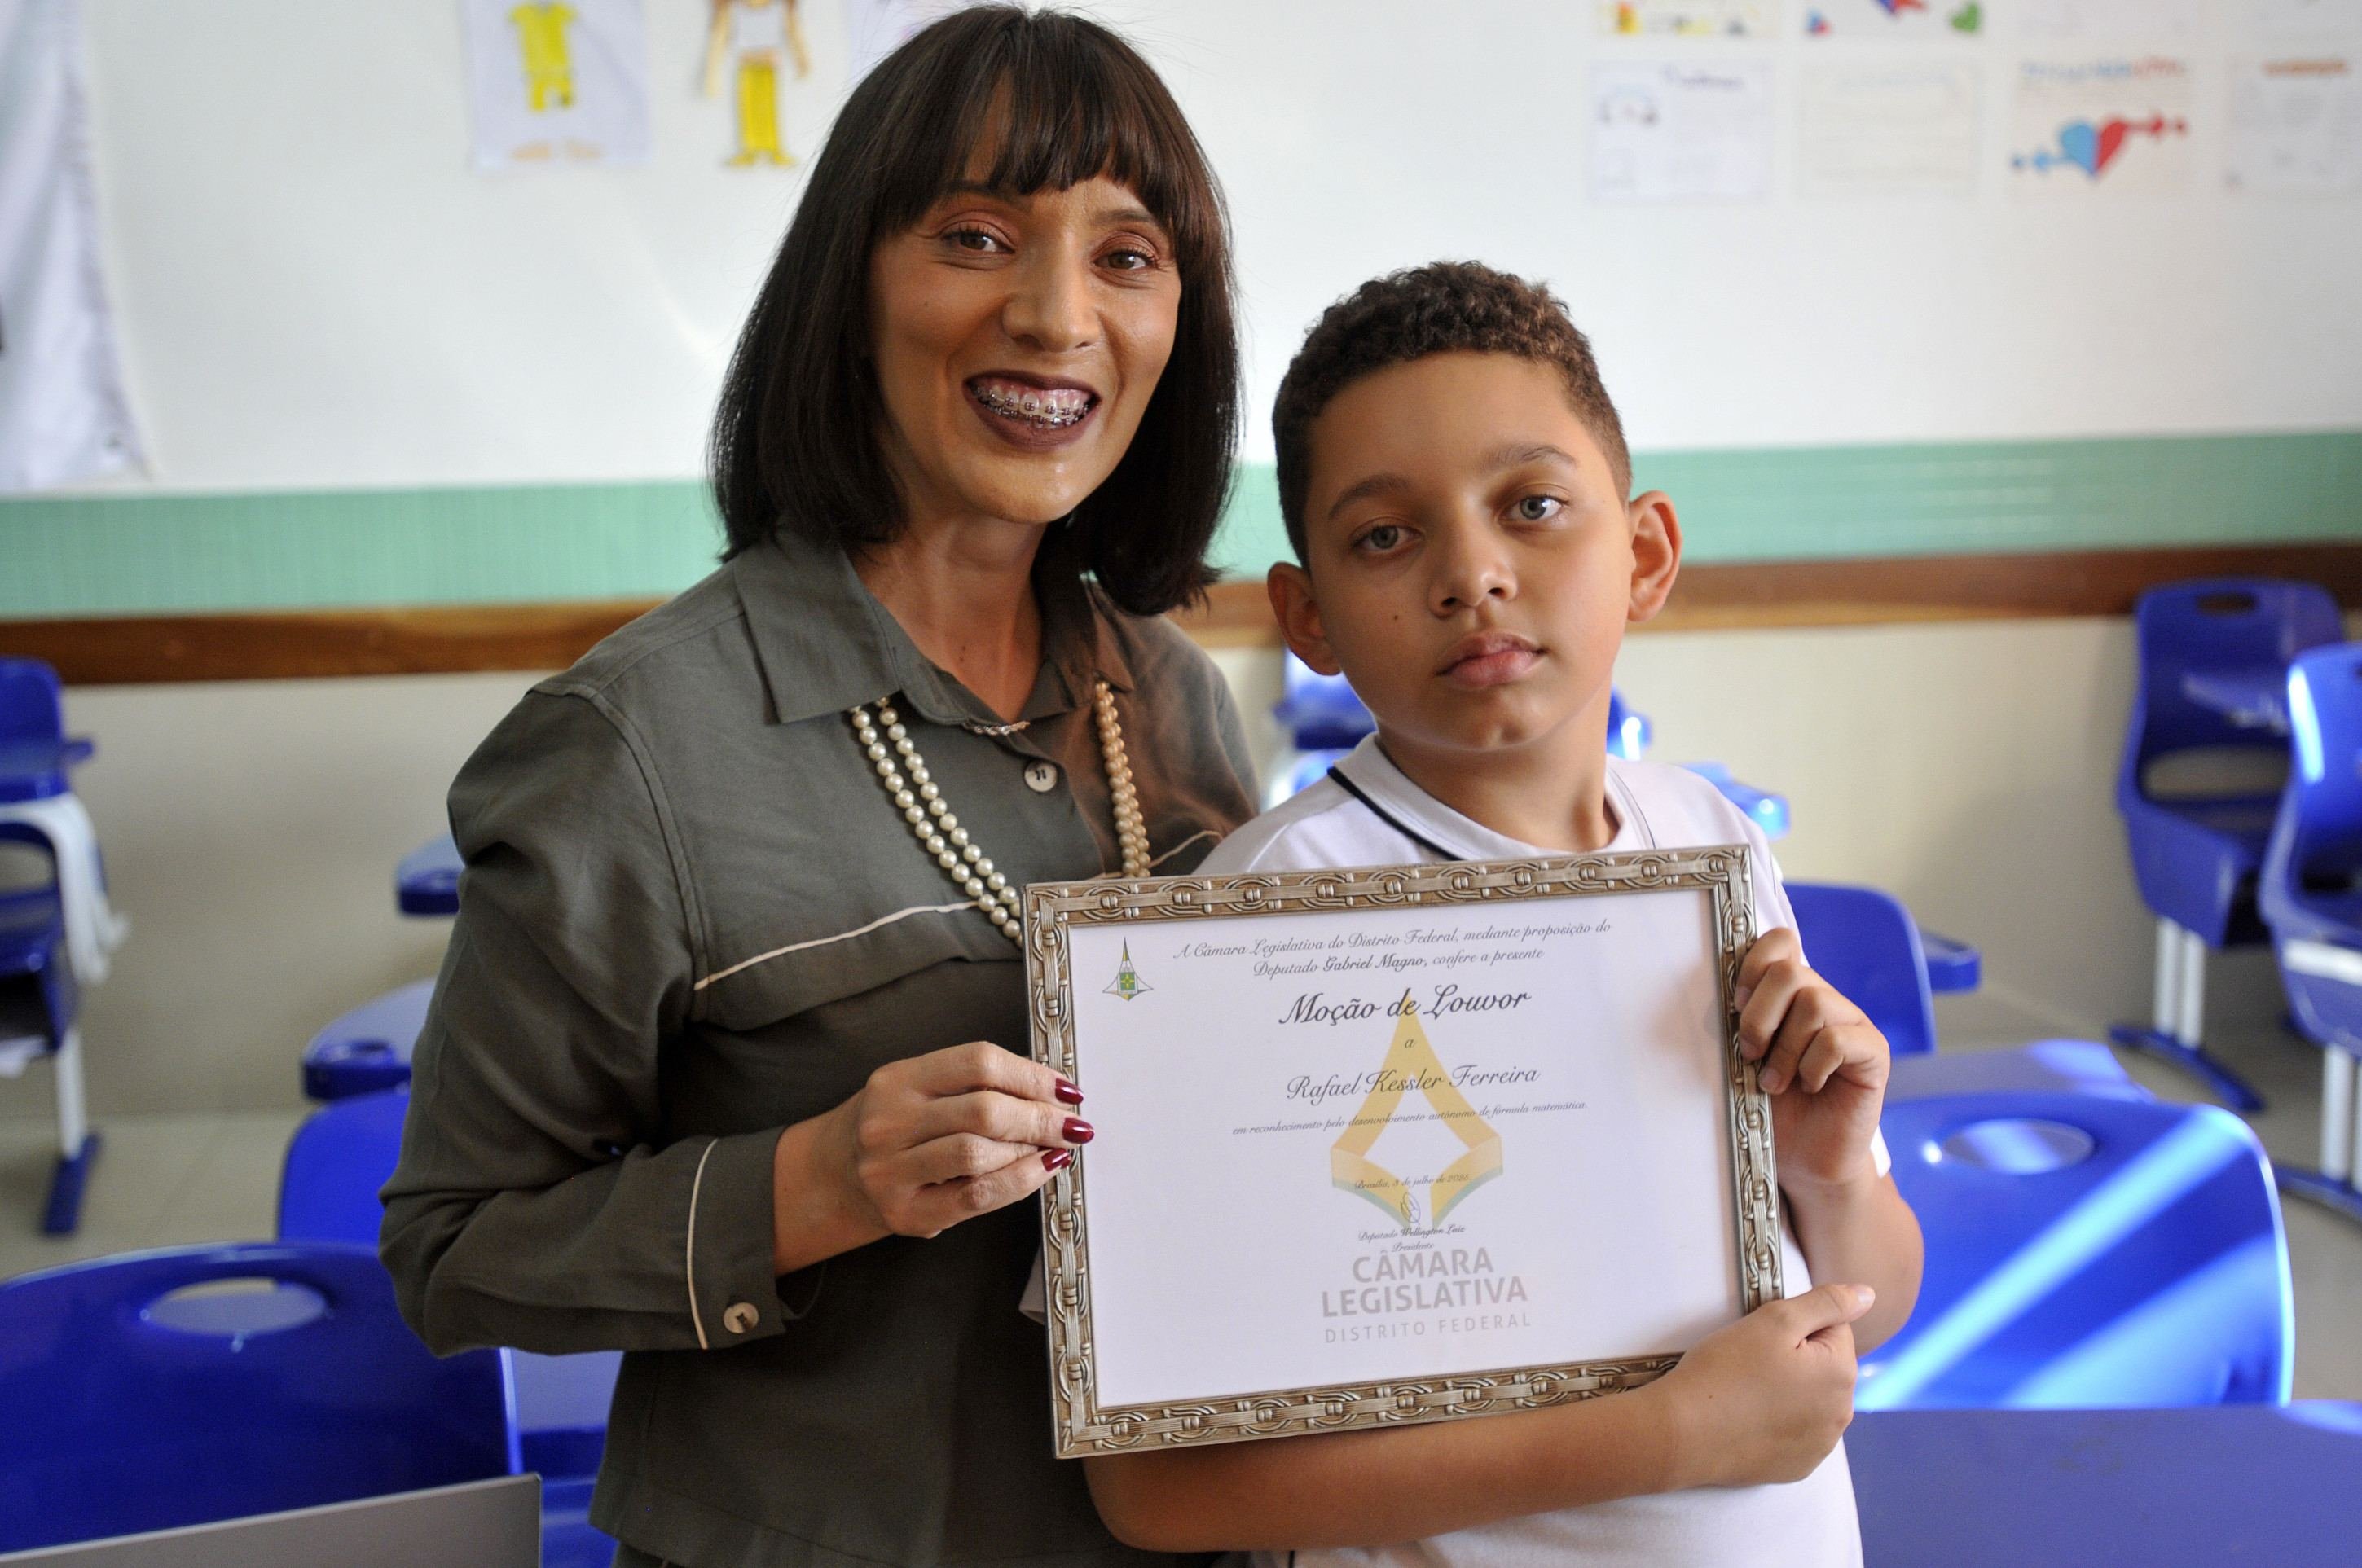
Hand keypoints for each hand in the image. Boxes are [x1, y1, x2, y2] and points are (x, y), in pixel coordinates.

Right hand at [773, 1043, 1089, 1270]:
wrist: (833, 1177)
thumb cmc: (893, 1127)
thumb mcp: (918, 1089)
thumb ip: (973, 1084)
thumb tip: (1051, 1091)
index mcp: (898, 1079)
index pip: (978, 1062)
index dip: (1032, 1074)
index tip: (1065, 1088)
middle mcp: (889, 1121)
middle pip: (985, 1109)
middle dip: (1042, 1116)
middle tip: (1073, 1123)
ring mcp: (892, 1170)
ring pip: (981, 1153)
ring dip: (1031, 1148)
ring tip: (1054, 1145)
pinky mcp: (906, 1213)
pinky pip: (976, 1196)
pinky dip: (1020, 1182)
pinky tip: (1041, 1170)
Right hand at [1650, 1282, 1870, 1489]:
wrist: (1683, 1433)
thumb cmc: (1725, 1372)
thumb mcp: (1775, 1321)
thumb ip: (1827, 1303)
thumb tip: (1868, 1296)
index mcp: (1841, 1373)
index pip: (1833, 1328)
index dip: (1796, 1325)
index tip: (1764, 1337)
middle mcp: (1841, 1414)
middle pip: (1825, 1365)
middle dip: (1798, 1358)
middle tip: (1752, 1363)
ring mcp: (1821, 1446)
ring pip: (1812, 1400)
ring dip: (1791, 1391)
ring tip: (1749, 1391)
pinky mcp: (1798, 1467)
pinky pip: (1798, 1432)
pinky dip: (1780, 1423)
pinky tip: (1750, 1418)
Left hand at [1735, 927, 1887, 1190]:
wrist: (1803, 1160)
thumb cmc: (1770, 1109)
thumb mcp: (1744, 1059)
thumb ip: (1742, 1021)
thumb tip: (1729, 994)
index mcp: (1790, 994)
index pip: (1780, 943)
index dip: (1752, 963)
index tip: (1735, 1004)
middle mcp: (1824, 1000)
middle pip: (1790, 972)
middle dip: (1759, 1015)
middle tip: (1750, 1054)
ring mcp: (1852, 1023)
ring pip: (1813, 1004)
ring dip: (1784, 1049)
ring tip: (1775, 1082)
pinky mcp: (1873, 1052)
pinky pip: (1837, 1040)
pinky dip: (1813, 1065)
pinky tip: (1810, 1087)